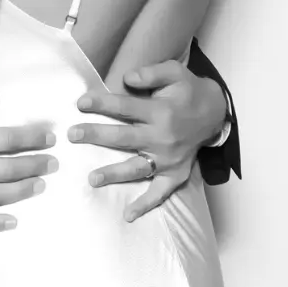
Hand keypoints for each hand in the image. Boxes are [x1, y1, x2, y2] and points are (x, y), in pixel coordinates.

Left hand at [67, 61, 226, 221]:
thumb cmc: (187, 90)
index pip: (125, 107)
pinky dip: (146, 205)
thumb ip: (151, 73)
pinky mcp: (176, 174)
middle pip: (124, 138)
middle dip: (96, 135)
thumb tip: (127, 79)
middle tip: (72, 134)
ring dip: (114, 174)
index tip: (80, 103)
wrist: (214, 112)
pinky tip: (128, 215)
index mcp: (161, 111)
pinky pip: (160, 193)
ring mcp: (169, 159)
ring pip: (137, 168)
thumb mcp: (174, 71)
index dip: (102, 104)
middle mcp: (163, 137)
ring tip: (91, 179)